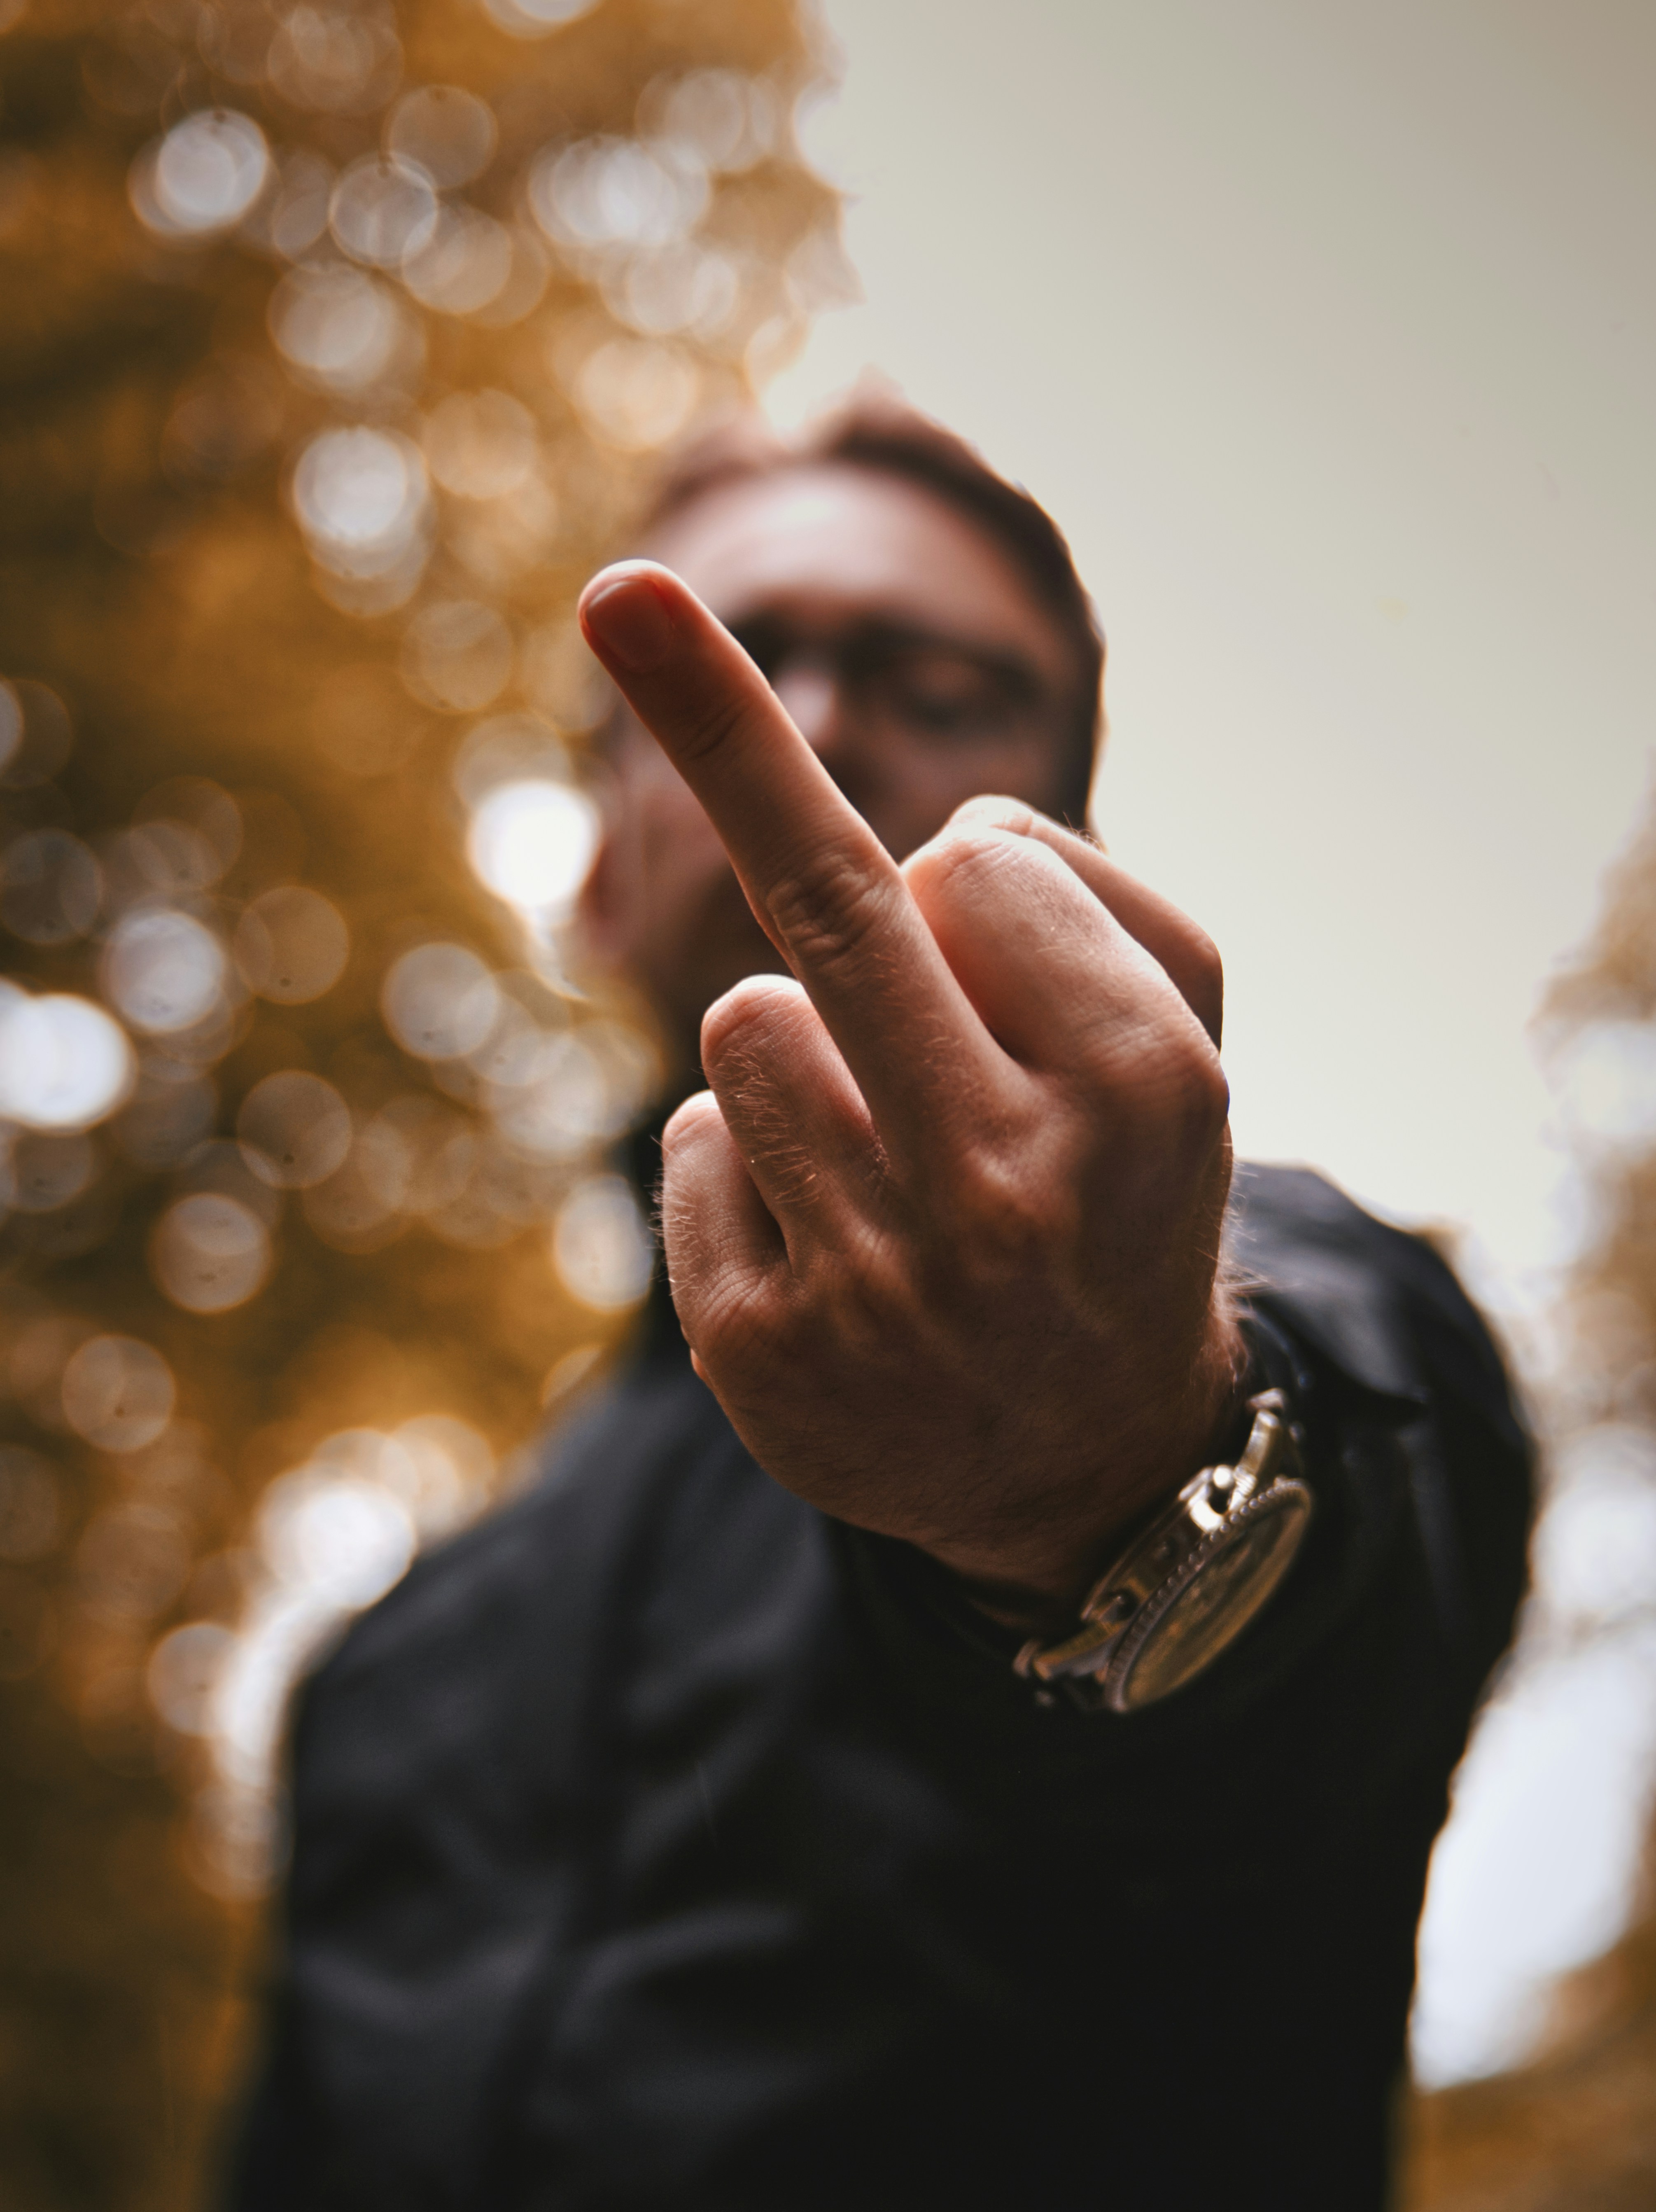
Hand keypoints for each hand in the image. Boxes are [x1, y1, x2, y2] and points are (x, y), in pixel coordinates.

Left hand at [579, 562, 1244, 1606]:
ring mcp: (877, 1285)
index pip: (977, 864)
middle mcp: (1012, 1191)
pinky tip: (829, 1252)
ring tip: (883, 1157)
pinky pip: (690, 1148)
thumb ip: (1083, 892)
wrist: (1082, 1462)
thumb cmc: (1114, 1188)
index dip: (977, 888)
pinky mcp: (758, 1354)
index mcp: (1144, 1094)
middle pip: (830, 902)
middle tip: (626, 593)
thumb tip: (920, 848)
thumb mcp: (1177, 1034)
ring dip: (799, 1050)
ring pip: (747, 1022)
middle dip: (718, 718)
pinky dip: (743, 1169)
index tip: (979, 923)